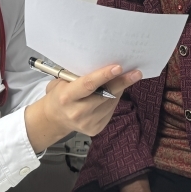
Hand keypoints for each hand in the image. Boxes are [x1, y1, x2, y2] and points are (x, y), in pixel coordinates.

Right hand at [24, 64, 140, 152]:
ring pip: (111, 102)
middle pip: (105, 95)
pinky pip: (110, 110)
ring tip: (125, 78)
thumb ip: (79, 74)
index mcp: (67, 97)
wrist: (54, 119)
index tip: (118, 67)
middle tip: (136, 72)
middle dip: (122, 82)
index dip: (104, 75)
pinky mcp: (96, 129)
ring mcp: (88, 122)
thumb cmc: (59, 94)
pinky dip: (114, 99)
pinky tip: (114, 92)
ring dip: (119, 89)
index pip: (89, 85)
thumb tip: (103, 63)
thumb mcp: (62, 81)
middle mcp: (77, 111)